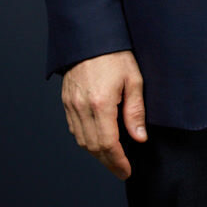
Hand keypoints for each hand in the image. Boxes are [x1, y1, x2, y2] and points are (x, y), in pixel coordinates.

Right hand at [60, 51, 146, 179]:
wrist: (90, 36)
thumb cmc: (115, 54)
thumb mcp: (134, 80)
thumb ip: (136, 111)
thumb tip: (139, 138)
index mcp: (100, 103)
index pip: (108, 143)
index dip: (118, 161)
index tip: (127, 170)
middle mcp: (81, 106)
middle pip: (93, 146)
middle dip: (108, 162)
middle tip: (121, 170)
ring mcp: (71, 104)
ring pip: (81, 140)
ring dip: (96, 153)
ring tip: (112, 158)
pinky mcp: (66, 100)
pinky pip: (74, 128)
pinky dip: (86, 139)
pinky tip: (98, 141)